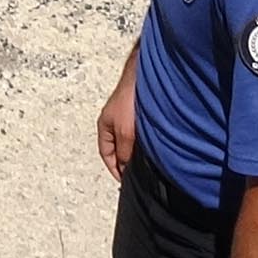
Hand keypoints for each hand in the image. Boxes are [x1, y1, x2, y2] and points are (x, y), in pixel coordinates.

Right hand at [95, 65, 136, 180]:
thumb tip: (125, 166)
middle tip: (135, 174)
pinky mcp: (139, 111)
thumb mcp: (124, 132)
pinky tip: (152, 144)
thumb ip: (124, 151)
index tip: (123, 180)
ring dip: (135, 150)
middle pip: (117, 147)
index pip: (106, 153)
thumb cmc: (129, 99)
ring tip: (145, 162)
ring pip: (129, 139)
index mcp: (104, 125)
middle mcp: (114, 121)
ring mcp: (126, 116)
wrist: (143, 77)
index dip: (113, 168)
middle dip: (124, 160)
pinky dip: (143, 141)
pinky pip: (138, 132)